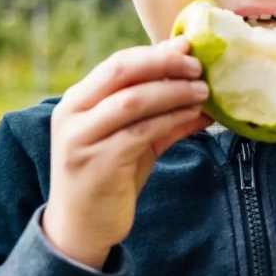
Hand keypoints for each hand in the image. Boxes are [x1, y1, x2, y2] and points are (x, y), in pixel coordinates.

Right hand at [43, 36, 212, 269]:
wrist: (81, 228)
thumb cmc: (109, 177)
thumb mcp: (134, 139)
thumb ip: (161, 111)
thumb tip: (201, 86)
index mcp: (76, 101)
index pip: (117, 63)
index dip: (155, 53)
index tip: (188, 47)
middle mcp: (72, 115)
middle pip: (121, 72)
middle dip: (163, 64)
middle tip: (198, 66)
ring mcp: (82, 139)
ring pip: (132, 101)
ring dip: (172, 91)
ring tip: (203, 91)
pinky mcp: (98, 163)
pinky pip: (141, 132)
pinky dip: (170, 119)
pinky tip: (192, 115)